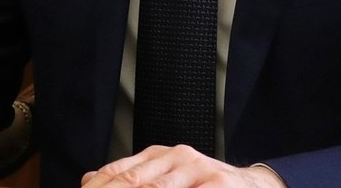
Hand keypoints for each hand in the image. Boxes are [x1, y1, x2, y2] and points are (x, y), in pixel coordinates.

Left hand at [80, 145, 285, 187]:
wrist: (251, 187)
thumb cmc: (204, 187)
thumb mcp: (167, 179)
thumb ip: (133, 177)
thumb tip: (89, 178)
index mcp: (159, 156)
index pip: (118, 172)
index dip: (98, 187)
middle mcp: (176, 157)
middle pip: (133, 181)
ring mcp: (198, 169)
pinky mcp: (219, 184)